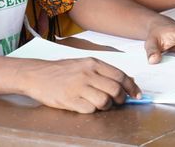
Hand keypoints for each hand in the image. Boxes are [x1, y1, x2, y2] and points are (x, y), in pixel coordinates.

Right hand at [24, 58, 139, 112]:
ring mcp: (78, 87)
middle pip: (115, 89)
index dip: (132, 87)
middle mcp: (87, 73)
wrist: (37, 75)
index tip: (137, 94)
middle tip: (118, 102)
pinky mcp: (69, 100)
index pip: (120, 75)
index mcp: (92, 63)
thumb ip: (102, 71)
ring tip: (99, 104)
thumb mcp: (83, 64)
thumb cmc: (61, 71)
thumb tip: (124, 82)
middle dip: (121, 99)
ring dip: (106, 106)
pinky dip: (91, 110)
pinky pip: (89, 109)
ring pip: (104, 101)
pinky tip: (85, 105)